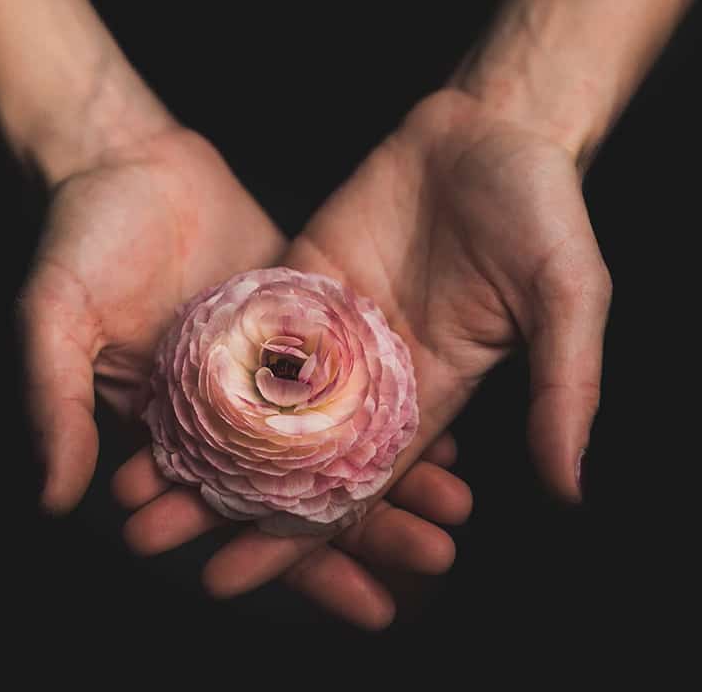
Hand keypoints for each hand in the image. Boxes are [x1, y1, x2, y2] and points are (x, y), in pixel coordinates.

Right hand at [22, 121, 474, 627]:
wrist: (125, 154)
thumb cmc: (77, 237)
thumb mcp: (52, 317)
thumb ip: (52, 403)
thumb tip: (52, 501)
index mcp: (170, 432)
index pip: (237, 520)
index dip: (296, 567)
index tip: (368, 606)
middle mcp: (225, 413)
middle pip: (304, 493)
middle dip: (370, 536)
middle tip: (434, 561)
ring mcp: (267, 369)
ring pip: (338, 442)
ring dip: (395, 480)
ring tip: (455, 512)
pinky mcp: (301, 319)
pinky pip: (355, 374)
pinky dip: (395, 407)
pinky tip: (451, 433)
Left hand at [118, 85, 611, 606]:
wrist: (495, 124)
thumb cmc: (545, 209)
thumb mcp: (570, 298)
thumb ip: (563, 387)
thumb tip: (569, 488)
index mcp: (430, 393)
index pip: (352, 485)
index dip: (293, 537)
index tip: (227, 577)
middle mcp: (373, 371)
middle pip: (287, 453)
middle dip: (223, 499)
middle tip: (147, 537)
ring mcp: (333, 322)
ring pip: (255, 395)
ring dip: (197, 437)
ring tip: (131, 479)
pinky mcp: (304, 273)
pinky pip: (248, 322)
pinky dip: (202, 359)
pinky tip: (149, 389)